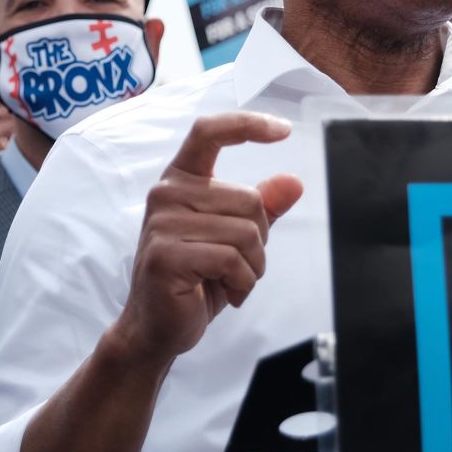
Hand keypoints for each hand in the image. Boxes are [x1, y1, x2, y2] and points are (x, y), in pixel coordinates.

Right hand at [110, 112, 302, 365]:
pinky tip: (226, 293)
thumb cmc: (196, 278)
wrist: (157, 327)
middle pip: (249, 200)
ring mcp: (162, 224)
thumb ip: (262, 208)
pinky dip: (241, 283)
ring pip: (246, 233)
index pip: (209, 132)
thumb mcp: (235, 239)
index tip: (283, 130)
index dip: (247, 124)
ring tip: (229, 282)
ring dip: (252, 268)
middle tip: (238, 266)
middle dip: (259, 242)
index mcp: (181, 180)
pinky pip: (231, 260)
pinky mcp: (165, 255)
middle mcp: (166, 193)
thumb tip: (293, 182)